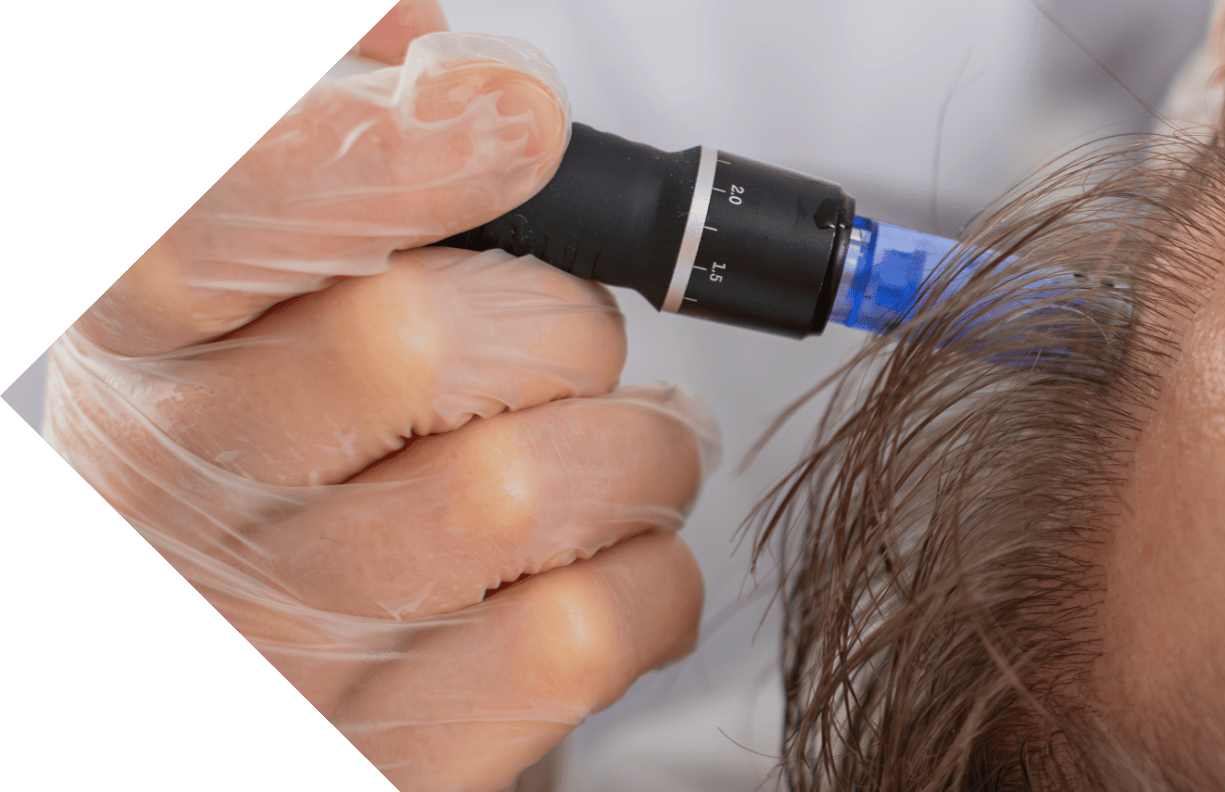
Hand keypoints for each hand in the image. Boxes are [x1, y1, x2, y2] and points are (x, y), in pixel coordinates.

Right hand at [46, 3, 711, 789]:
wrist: (258, 677)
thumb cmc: (297, 448)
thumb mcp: (263, 282)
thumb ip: (338, 141)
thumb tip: (436, 56)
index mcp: (145, 343)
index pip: (211, 221)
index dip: (381, 156)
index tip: (512, 115)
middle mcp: (188, 492)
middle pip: (419, 342)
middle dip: (556, 319)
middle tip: (551, 346)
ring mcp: (287, 642)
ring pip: (538, 486)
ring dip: (631, 449)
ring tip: (596, 455)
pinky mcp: (399, 752)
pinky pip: (597, 626)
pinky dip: (649, 575)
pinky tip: (597, 561)